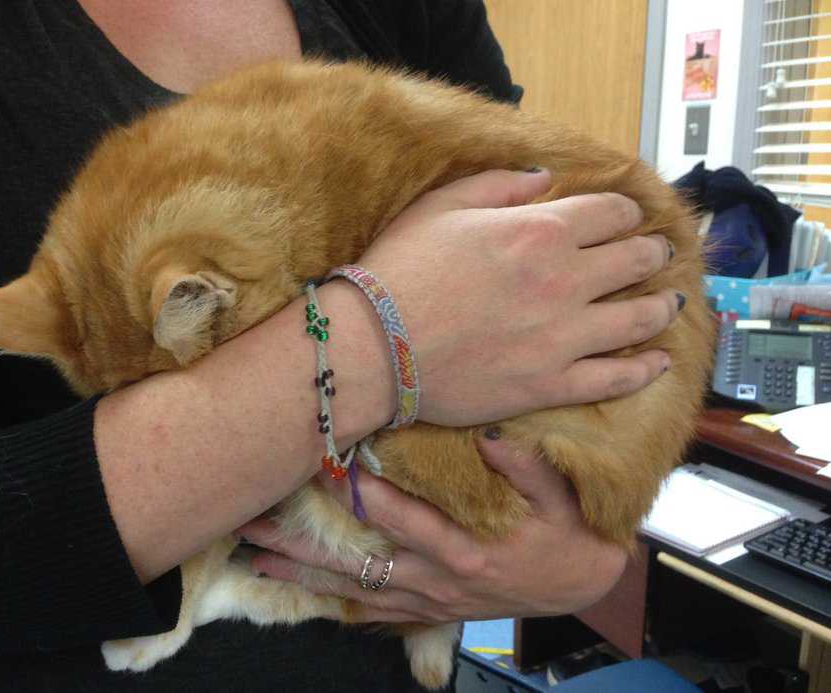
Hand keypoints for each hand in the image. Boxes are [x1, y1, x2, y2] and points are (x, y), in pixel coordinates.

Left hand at [236, 434, 626, 622]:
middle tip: (253, 528)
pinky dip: (337, 602)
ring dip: (305, 576)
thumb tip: (491, 438)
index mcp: (466, 552)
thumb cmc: (566, 535)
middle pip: (358, 564)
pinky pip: (375, 612)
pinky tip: (302, 593)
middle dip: (303, 545)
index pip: (402, 521)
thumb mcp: (561, 499)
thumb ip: (527, 469)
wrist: (580, 585)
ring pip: (355, 591)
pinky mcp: (430, 613)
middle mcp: (438, 581)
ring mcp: (430, 601)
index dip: (362, 497)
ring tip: (257, 561)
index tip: (323, 470)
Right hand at [357, 169, 680, 426]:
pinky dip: (644, 370)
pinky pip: (615, 378)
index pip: (610, 213)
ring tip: (670, 304)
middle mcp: (564, 281)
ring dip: (661, 306)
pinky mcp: (551, 384)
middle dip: (654, 252)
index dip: (627, 212)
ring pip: (638, 318)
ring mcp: (562, 337)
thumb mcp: (442, 206)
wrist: (374, 346)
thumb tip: (544, 178)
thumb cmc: (400, 271)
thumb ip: (500, 184)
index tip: (629, 217)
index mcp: (539, 231)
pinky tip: (658, 363)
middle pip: (635, 261)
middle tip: (659, 253)